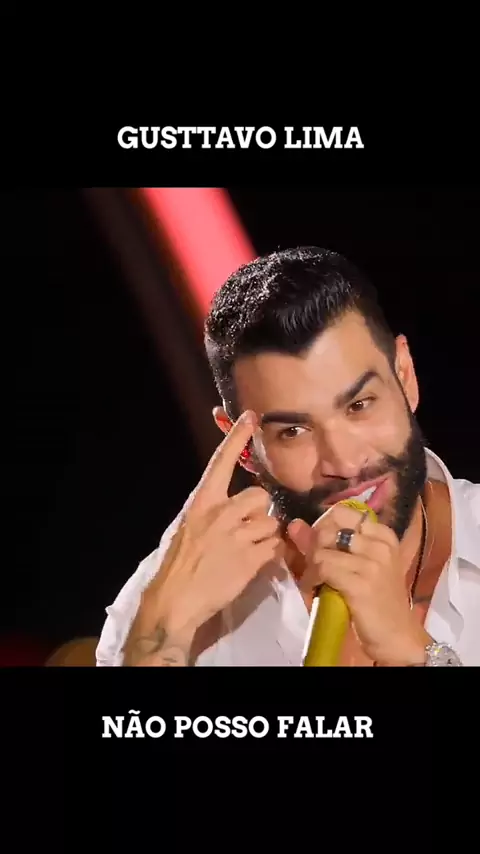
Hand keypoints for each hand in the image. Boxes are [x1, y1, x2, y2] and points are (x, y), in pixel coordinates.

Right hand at [125, 411, 280, 664]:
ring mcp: (238, 536)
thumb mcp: (187, 527)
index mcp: (201, 503)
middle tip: (246, 530)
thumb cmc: (176, 564)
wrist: (174, 601)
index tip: (249, 417)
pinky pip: (275, 547)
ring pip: (271, 523)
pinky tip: (253, 563)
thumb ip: (210, 511)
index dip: (236, 438)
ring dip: (265, 535)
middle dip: (258, 512)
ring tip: (247, 550)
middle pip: (259, 496)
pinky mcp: (252, 559)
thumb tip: (230, 501)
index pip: (221, 463)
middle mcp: (221, 514)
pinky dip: (270, 555)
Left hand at [288, 505, 429, 665]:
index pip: (342, 512)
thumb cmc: (378, 600)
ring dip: (310, 566)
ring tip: (314, 579)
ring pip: (322, 550)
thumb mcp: (360, 566)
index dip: (323, 526)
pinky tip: (314, 588)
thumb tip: (295, 525)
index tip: (321, 544)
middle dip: (313, 547)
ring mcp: (372, 564)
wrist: (397, 636)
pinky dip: (311, 579)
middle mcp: (380, 545)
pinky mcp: (360, 584)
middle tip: (314, 565)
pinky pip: (322, 568)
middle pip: (329, 529)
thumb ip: (329, 544)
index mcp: (384, 535)